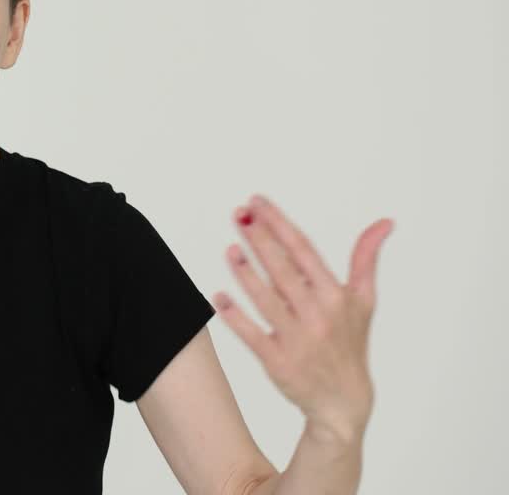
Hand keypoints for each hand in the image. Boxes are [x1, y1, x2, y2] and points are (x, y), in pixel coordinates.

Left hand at [213, 194, 393, 443]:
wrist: (344, 402)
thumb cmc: (350, 344)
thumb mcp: (364, 301)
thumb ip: (366, 259)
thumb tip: (384, 223)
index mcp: (336, 296)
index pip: (303, 250)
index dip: (278, 224)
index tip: (258, 202)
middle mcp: (318, 315)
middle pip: (282, 269)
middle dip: (259, 238)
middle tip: (239, 214)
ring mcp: (297, 339)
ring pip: (266, 299)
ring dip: (245, 272)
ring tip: (231, 248)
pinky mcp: (278, 361)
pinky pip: (252, 334)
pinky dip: (235, 316)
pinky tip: (219, 296)